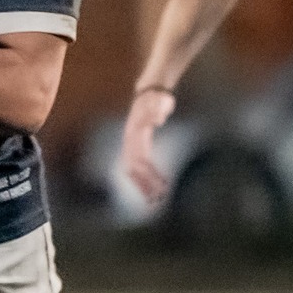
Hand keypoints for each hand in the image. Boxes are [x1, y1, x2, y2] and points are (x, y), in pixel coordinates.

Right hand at [118, 86, 177, 204]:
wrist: (150, 91)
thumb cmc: (157, 97)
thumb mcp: (160, 101)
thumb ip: (158, 109)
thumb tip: (159, 120)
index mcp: (134, 134)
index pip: (141, 160)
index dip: (150, 175)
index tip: (162, 186)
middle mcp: (130, 141)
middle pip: (134, 170)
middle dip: (144, 186)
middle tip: (157, 201)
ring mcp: (131, 144)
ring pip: (132, 171)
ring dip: (142, 186)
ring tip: (154, 200)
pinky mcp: (137, 145)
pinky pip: (136, 166)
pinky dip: (142, 179)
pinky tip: (151, 188)